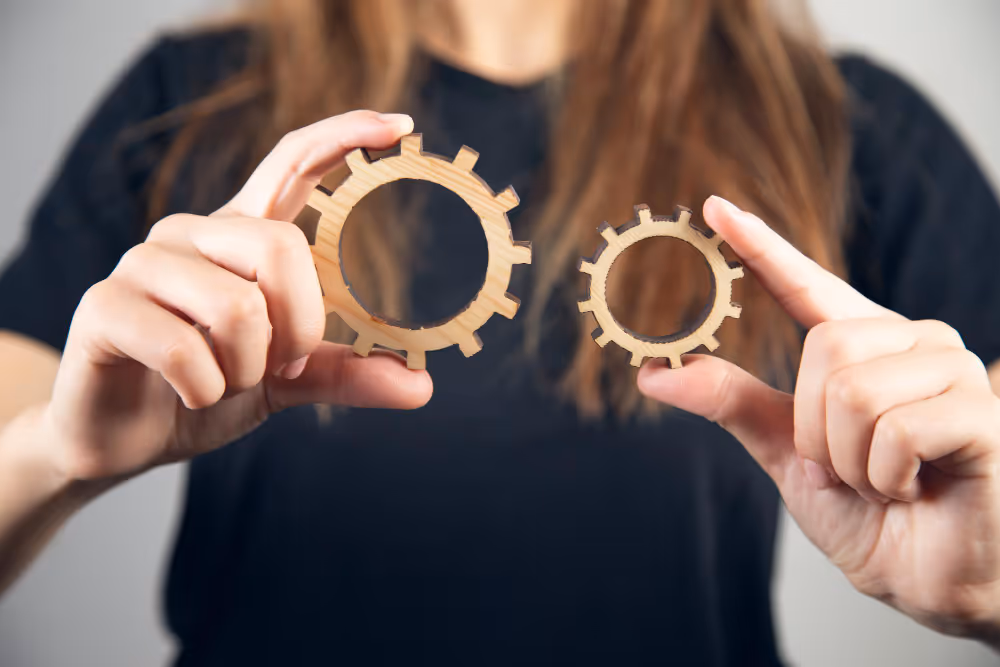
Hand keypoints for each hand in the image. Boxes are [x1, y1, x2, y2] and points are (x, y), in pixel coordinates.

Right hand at [43, 110, 432, 481]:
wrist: (125, 439)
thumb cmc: (207, 392)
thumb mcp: (287, 381)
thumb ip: (346, 372)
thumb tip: (421, 386)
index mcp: (240, 238)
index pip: (292, 162)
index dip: (343, 136)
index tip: (401, 125)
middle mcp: (192, 234)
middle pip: (281, 247)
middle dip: (299, 327)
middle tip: (278, 365)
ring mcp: (143, 264)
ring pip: (237, 306)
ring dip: (248, 369)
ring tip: (224, 383)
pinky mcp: (105, 306)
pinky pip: (184, 347)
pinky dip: (205, 389)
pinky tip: (190, 394)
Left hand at [638, 196, 999, 642]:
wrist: (928, 582)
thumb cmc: (870, 516)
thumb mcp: (787, 452)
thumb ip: (733, 402)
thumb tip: (654, 373)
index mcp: (862, 349)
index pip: (806, 285)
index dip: (761, 247)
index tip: (714, 209)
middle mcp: (911, 343)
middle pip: (825, 344)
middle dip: (815, 429)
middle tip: (849, 467)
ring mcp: (953, 371)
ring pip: (854, 388)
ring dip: (849, 459)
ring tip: (887, 480)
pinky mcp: (981, 412)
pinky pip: (893, 427)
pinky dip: (885, 476)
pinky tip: (917, 487)